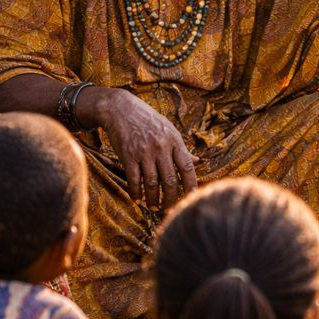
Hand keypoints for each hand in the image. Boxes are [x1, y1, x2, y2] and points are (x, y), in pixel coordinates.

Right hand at [93, 88, 197, 209]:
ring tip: (154, 207)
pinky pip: (134, 179)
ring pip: (152, 183)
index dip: (191, 185)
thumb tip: (197, 161)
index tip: (191, 198)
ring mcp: (144, 151)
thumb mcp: (169, 129)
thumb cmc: (148, 120)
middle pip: (170, 180)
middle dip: (171, 199)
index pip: (187, 167)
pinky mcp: (128, 155)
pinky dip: (136, 192)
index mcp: (174, 141)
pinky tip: (138, 199)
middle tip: (169, 209)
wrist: (121, 108)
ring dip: (154, 199)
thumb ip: (182, 148)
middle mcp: (161, 147)